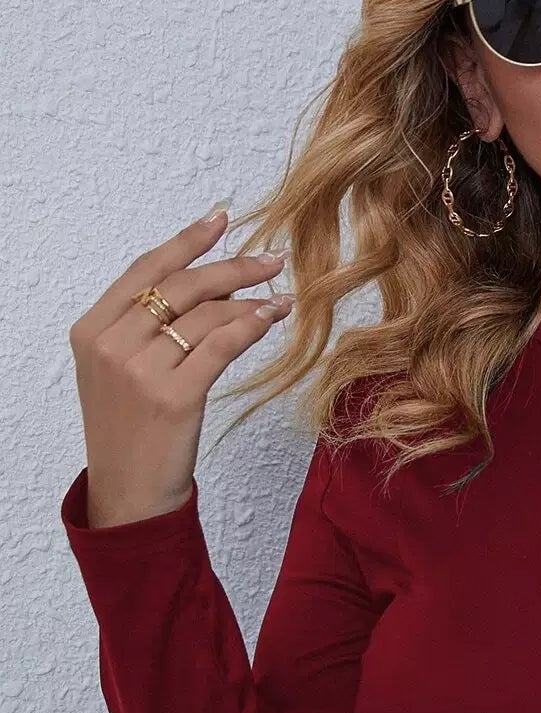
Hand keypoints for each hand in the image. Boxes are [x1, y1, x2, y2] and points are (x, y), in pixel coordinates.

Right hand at [67, 206, 291, 526]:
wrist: (129, 493)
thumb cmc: (130, 432)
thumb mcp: (118, 372)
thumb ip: (142, 328)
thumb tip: (203, 285)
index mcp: (91, 330)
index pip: (144, 270)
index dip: (186, 241)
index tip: (221, 218)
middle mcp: (111, 345)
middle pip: (180, 285)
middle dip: (232, 266)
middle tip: (271, 259)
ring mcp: (140, 371)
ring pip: (206, 314)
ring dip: (250, 299)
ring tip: (278, 295)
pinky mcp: (174, 397)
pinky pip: (221, 345)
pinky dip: (250, 325)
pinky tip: (270, 317)